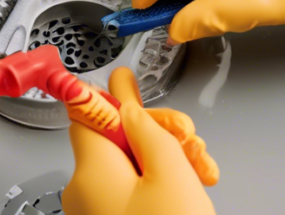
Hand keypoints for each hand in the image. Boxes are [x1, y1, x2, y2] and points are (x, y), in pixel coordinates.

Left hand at [62, 67, 217, 214]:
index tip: (131, 82)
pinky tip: (191, 185)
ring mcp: (98, 206)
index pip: (88, 112)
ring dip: (169, 159)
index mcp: (92, 171)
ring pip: (133, 161)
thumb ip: (146, 125)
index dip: (115, 98)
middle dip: (158, 133)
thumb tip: (122, 93)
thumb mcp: (170, 170)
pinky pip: (135, 185)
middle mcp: (86, 188)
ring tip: (199, 173)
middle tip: (188, 141)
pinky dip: (162, 181)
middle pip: (118, 136)